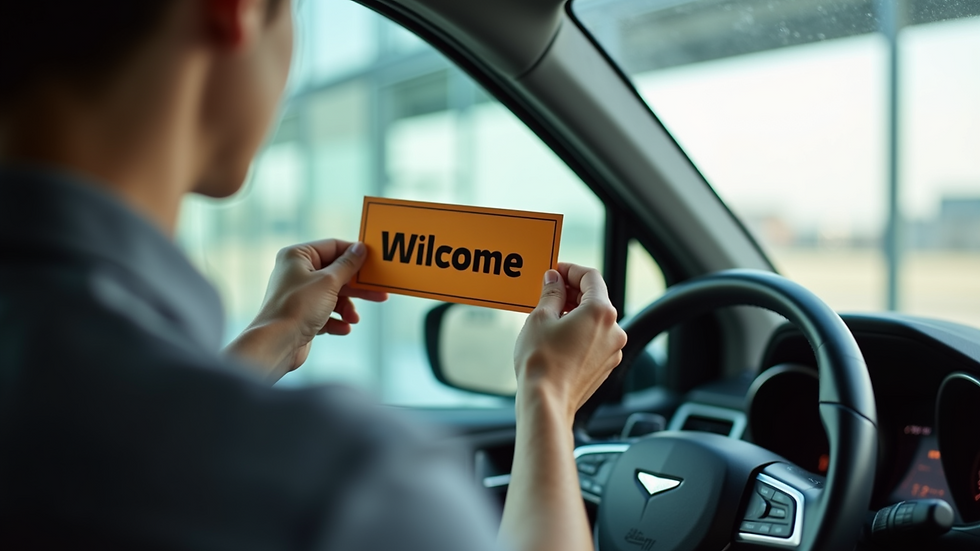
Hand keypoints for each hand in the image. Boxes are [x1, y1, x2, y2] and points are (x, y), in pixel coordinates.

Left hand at [225, 239, 386, 380]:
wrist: (277, 344)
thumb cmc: (297, 308)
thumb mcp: (328, 282)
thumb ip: (347, 265)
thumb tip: (360, 248)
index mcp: (298, 256)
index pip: (333, 246)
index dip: (355, 254)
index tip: (374, 263)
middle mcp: (296, 272)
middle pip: (336, 273)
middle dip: (357, 287)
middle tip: (379, 293)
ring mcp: (299, 294)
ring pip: (333, 295)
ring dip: (347, 307)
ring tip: (353, 318)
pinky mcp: (301, 314)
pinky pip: (325, 312)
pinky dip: (336, 320)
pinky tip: (343, 328)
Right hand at [513, 263, 626, 423]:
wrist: (546, 402)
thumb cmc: (541, 361)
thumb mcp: (540, 317)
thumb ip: (551, 293)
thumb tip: (554, 280)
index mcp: (601, 312)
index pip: (590, 277)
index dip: (570, 270)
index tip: (555, 271)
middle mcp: (613, 330)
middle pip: (596, 298)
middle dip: (572, 291)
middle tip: (549, 291)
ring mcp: (612, 350)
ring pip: (595, 321)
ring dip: (575, 312)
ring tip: (550, 315)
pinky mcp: (605, 367)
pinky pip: (594, 340)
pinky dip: (579, 332)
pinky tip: (558, 336)